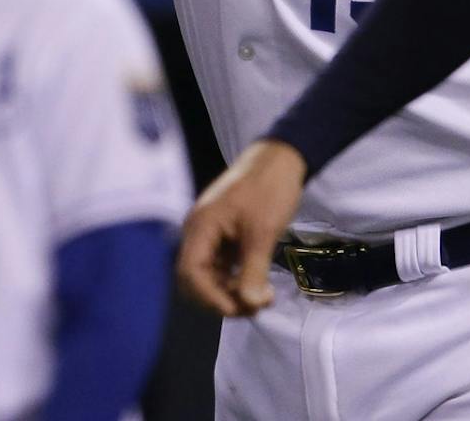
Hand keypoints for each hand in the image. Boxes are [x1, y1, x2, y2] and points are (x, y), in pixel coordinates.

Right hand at [176, 139, 305, 316]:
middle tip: (254, 307)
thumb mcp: (263, 231)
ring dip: (231, 293)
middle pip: (195, 280)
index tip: (239, 309)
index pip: (190, 273)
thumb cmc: (268, 188)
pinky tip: (259, 287)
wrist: (279, 160)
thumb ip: (254, 269)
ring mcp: (210, 236)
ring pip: (209, 278)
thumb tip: (250, 304)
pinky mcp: (223, 239)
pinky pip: (221, 269)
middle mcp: (198, 233)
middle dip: (221, 299)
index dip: (210, 297)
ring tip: (263, 298)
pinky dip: (236, 282)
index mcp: (200, 227)